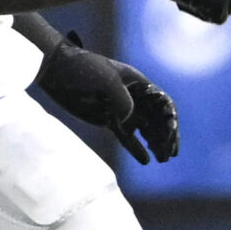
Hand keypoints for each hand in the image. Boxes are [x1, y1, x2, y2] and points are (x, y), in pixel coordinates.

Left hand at [33, 31, 179, 163]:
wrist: (59, 71)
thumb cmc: (84, 69)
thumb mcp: (106, 79)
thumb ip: (121, 99)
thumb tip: (128, 119)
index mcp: (139, 84)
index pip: (163, 103)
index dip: (170, 118)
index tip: (171, 132)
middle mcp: (135, 98)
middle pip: (158, 119)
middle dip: (167, 136)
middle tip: (170, 153)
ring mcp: (122, 110)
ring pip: (146, 130)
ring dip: (156, 144)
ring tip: (163, 159)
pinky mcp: (109, 121)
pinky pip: (127, 137)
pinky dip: (136, 149)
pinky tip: (146, 161)